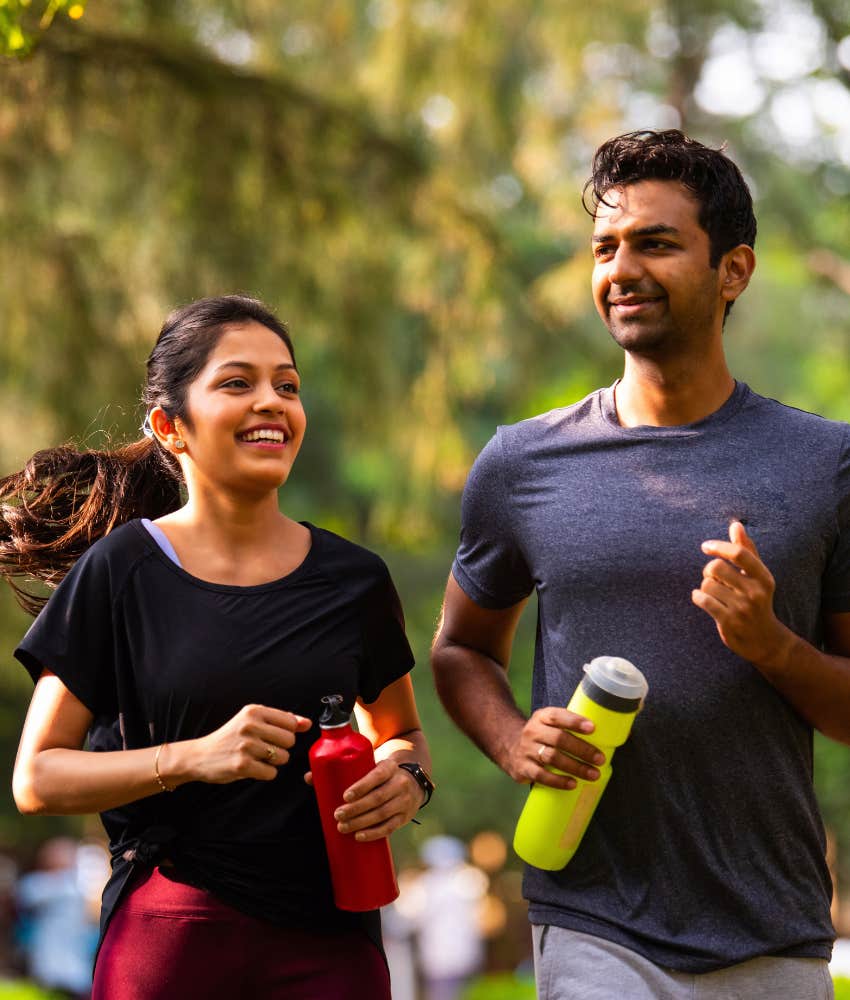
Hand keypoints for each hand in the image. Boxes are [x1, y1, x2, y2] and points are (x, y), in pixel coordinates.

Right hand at [190, 704, 311, 783]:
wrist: (200, 755)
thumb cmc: (231, 738)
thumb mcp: (252, 721)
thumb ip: (281, 720)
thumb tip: (307, 723)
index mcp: (254, 711)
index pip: (291, 722)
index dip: (286, 733)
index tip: (272, 736)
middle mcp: (250, 725)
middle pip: (290, 740)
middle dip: (281, 748)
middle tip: (264, 749)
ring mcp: (245, 745)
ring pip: (283, 757)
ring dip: (273, 762)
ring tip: (256, 758)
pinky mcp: (241, 765)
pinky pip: (271, 773)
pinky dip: (265, 773)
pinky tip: (252, 768)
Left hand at [313, 758, 422, 841]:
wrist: (412, 782)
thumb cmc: (378, 775)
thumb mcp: (368, 767)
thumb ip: (340, 771)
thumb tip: (309, 777)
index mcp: (389, 767)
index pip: (377, 775)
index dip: (362, 786)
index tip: (344, 796)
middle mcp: (399, 783)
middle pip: (378, 798)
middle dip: (356, 809)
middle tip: (337, 815)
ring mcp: (404, 802)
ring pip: (382, 814)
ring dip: (361, 822)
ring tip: (342, 827)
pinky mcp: (404, 817)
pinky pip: (389, 827)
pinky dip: (374, 833)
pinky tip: (359, 836)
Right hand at [508, 707, 603, 789]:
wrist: (509, 746)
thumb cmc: (541, 736)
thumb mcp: (549, 723)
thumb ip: (569, 727)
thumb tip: (607, 735)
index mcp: (542, 717)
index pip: (557, 716)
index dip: (575, 721)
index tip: (592, 728)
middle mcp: (532, 731)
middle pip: (558, 739)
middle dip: (582, 749)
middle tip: (600, 759)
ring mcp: (526, 750)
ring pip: (552, 758)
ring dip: (575, 767)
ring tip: (593, 774)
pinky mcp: (523, 768)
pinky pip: (541, 775)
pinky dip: (558, 781)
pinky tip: (572, 783)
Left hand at [692, 520, 793, 666]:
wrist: (765, 640)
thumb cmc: (757, 600)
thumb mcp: (757, 576)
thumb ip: (746, 550)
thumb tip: (736, 525)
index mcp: (764, 578)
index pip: (740, 554)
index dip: (719, 547)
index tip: (706, 547)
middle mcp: (756, 592)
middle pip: (717, 568)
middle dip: (709, 570)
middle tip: (713, 578)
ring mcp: (743, 609)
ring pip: (707, 584)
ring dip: (705, 587)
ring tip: (714, 593)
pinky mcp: (729, 622)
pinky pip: (703, 600)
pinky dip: (698, 597)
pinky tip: (701, 599)